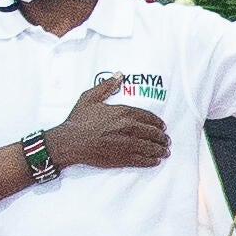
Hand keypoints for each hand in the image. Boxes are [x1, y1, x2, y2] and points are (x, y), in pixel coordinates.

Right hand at [44, 72, 170, 172]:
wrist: (70, 142)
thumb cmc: (78, 120)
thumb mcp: (90, 98)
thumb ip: (107, 86)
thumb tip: (119, 74)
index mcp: (122, 112)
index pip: (147, 117)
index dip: (157, 122)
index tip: (162, 126)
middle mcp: (128, 128)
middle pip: (151, 132)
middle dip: (161, 137)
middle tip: (166, 139)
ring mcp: (126, 144)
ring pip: (149, 147)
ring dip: (159, 149)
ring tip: (165, 151)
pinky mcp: (121, 158)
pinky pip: (141, 160)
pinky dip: (150, 161)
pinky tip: (155, 161)